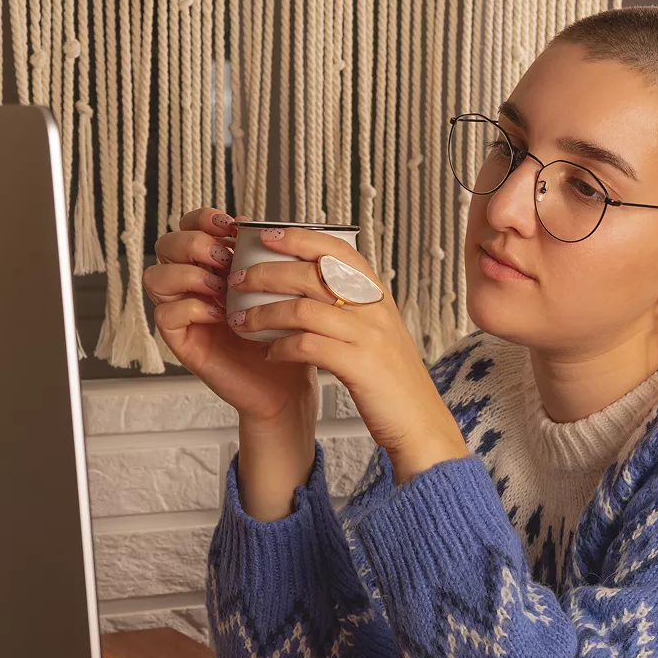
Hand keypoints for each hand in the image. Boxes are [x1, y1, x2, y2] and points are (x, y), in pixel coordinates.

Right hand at [143, 208, 318, 425]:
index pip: (188, 225)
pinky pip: (165, 314)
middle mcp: (191, 284)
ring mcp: (182, 312)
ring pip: (155, 276)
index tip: (231, 226)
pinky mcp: (180, 340)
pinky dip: (192, 308)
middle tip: (226, 260)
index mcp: (212, 264)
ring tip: (221, 288)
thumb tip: (248, 224)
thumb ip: (260, 255)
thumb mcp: (279, 286)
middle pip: (165, 245)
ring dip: (188, 275)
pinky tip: (220, 315)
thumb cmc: (285, 333)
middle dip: (194, 244)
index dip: (202, 218)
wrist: (287, 381)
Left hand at [225, 226, 469, 481]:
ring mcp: (368, 335)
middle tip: (237, 280)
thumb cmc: (392, 381)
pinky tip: (268, 353)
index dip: (300, 238)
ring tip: (240, 321)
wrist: (420, 423)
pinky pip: (307, 346)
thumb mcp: (378, 333)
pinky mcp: (358, 365)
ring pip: (302, 309)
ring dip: (263, 314)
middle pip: (311, 274)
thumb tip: (310, 285)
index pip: (337, 251)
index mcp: (377, 296)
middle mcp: (374, 309)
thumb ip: (352, 308)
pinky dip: (281, 347)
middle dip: (266, 274)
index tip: (267, 235)